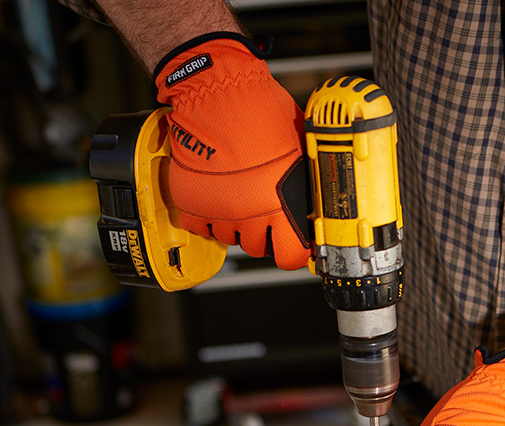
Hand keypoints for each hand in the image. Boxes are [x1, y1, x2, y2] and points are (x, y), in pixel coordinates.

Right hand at [154, 33, 310, 269]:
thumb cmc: (261, 111)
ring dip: (234, 221)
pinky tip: (215, 194)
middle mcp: (249, 214)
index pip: (291, 256)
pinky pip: (199, 224)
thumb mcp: (299, 148)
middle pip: (257, 248)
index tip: (292, 243)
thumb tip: (313, 200)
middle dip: (261, 231)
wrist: (217, 90)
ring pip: (229, 237)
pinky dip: (206, 214)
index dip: (293, 251)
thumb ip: (303, 182)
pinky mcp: (190, 201)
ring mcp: (217, 210)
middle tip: (262, 207)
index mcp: (281, 205)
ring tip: (237, 192)